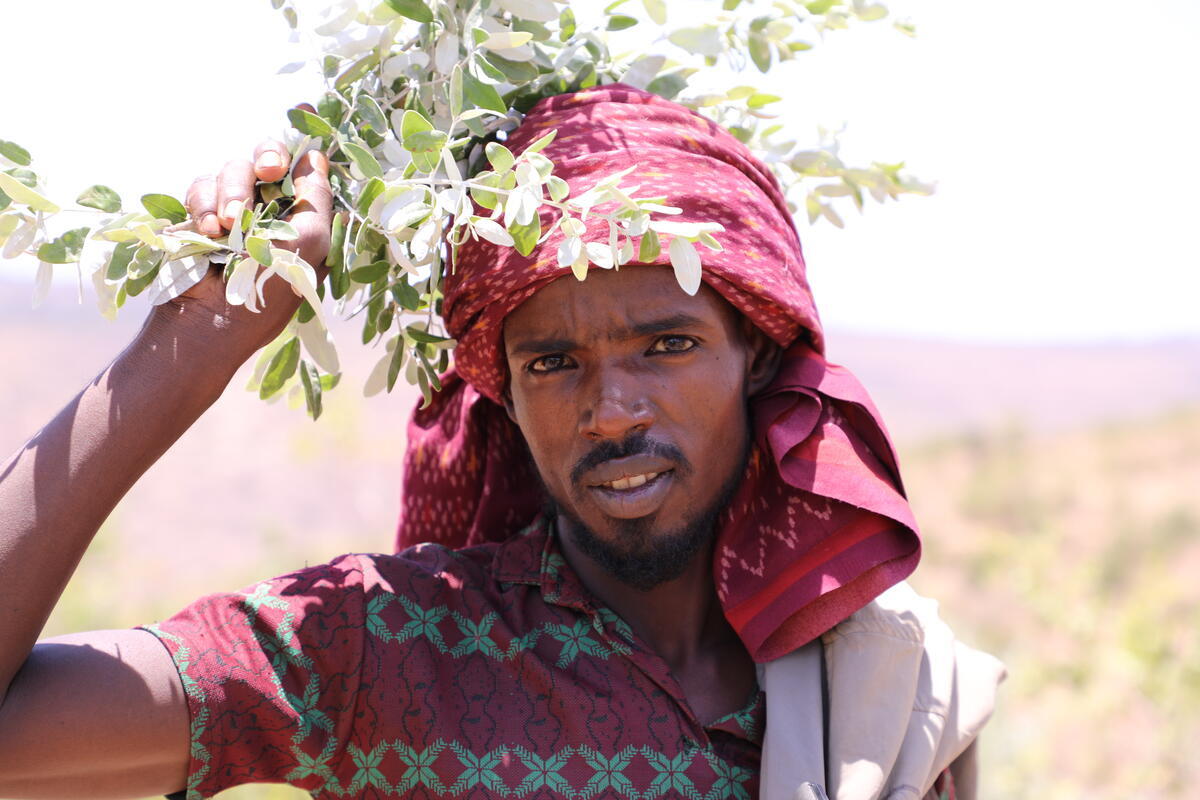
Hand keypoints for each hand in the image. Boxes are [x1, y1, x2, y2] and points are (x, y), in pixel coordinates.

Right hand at [150, 124, 333, 365]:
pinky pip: (200, 185)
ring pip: (231, 168)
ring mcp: (231, 209)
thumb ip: (316, 198)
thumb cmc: (271, 292)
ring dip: (231, 194)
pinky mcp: (196, 213)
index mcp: (300, 216)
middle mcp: (268, 208)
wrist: (211, 323)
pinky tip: (208, 232)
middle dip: (266, 156)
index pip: (303, 167)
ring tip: (228, 229)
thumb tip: (317, 156)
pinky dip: (203, 205)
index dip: (302, 143)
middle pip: (266, 154)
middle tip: (270, 170)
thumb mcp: (310, 245)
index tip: (305, 117)